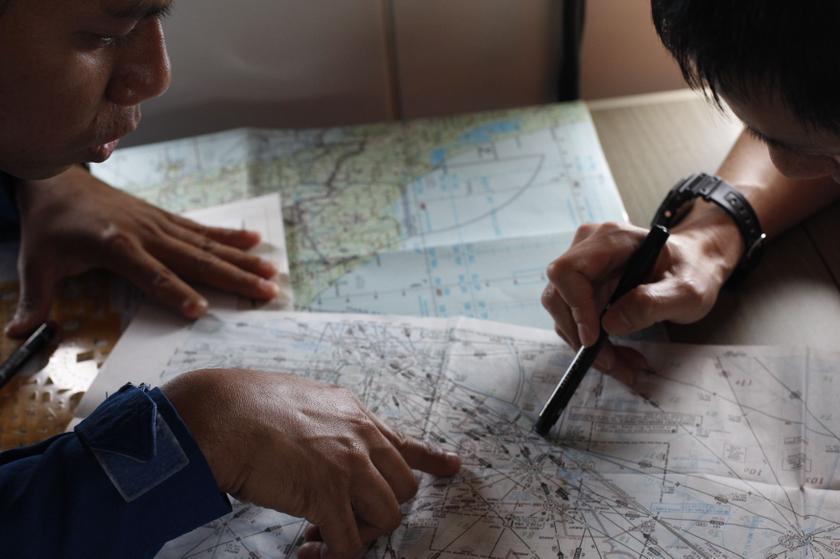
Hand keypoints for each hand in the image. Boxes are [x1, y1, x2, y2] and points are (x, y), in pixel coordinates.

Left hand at [6, 165, 278, 336]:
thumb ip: (35, 299)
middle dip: (233, 277)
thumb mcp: (36, 263)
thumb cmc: (50, 226)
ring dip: (241, 259)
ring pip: (206, 244)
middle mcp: (146, 234)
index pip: (151, 274)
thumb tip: (18, 335)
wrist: (58, 179)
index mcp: (116, 246)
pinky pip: (201, 229)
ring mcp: (159, 224)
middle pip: (195, 259)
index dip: (175, 292)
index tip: (202, 310)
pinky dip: (229, 235)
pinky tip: (255, 240)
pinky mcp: (165, 218)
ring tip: (272, 271)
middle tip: (267, 290)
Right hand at [162, 369, 460, 558]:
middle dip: (377, 511)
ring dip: (358, 535)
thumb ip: (328, 425)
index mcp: (355, 415)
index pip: (404, 443)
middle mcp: (360, 437)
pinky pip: (350, 544)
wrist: (219, 414)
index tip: (453, 468)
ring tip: (319, 536)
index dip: (431, 459)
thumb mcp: (303, 401)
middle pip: (402, 490)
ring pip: (386, 518)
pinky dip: (334, 556)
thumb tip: (332, 452)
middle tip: (342, 520)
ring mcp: (348, 465)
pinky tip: (307, 550)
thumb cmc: (247, 408)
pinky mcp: (327, 494)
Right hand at [542, 213, 741, 375]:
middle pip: (558, 297)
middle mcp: (588, 249)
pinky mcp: (584, 287)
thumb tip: (610, 324)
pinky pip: (575, 319)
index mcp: (611, 240)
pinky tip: (619, 354)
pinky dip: (594, 344)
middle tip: (612, 364)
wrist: (695, 265)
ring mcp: (583, 268)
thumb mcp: (686, 291)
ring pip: (564, 314)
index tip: (594, 339)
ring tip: (624, 365)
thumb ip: (651, 304)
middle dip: (581, 337)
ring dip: (588, 347)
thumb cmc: (693, 270)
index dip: (574, 307)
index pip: (568, 271)